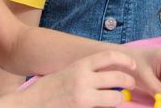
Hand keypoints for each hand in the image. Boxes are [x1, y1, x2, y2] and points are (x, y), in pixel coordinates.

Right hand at [9, 51, 136, 107]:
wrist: (26, 106)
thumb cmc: (45, 91)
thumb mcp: (65, 74)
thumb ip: (84, 72)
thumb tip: (106, 74)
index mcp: (78, 66)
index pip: (109, 57)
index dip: (125, 60)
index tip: (133, 66)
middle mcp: (83, 80)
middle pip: (118, 78)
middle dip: (128, 82)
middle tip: (131, 85)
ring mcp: (83, 99)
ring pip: (115, 98)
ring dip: (118, 99)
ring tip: (117, 99)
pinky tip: (103, 107)